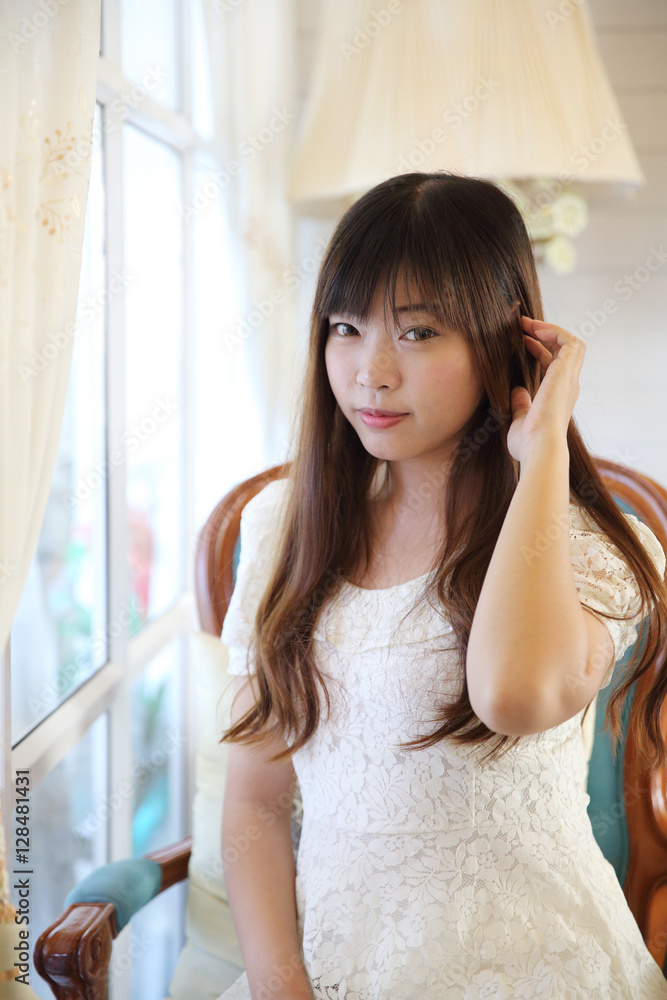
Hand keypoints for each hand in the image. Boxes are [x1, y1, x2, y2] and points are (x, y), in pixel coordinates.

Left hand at [506, 316, 585, 463]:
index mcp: (560, 398)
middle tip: (524, 326)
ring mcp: (569, 378)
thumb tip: (517, 390)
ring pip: (572, 343)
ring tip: (529, 323)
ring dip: (551, 329)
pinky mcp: (565, 371)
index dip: (540, 350)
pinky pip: (568, 341)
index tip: (522, 342)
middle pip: (567, 351)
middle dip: (547, 335)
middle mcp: (569, 386)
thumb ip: (521, 404)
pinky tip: (534, 330)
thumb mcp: (520, 420)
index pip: (555, 366)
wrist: (539, 448)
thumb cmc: (529, 443)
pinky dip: (553, 331)